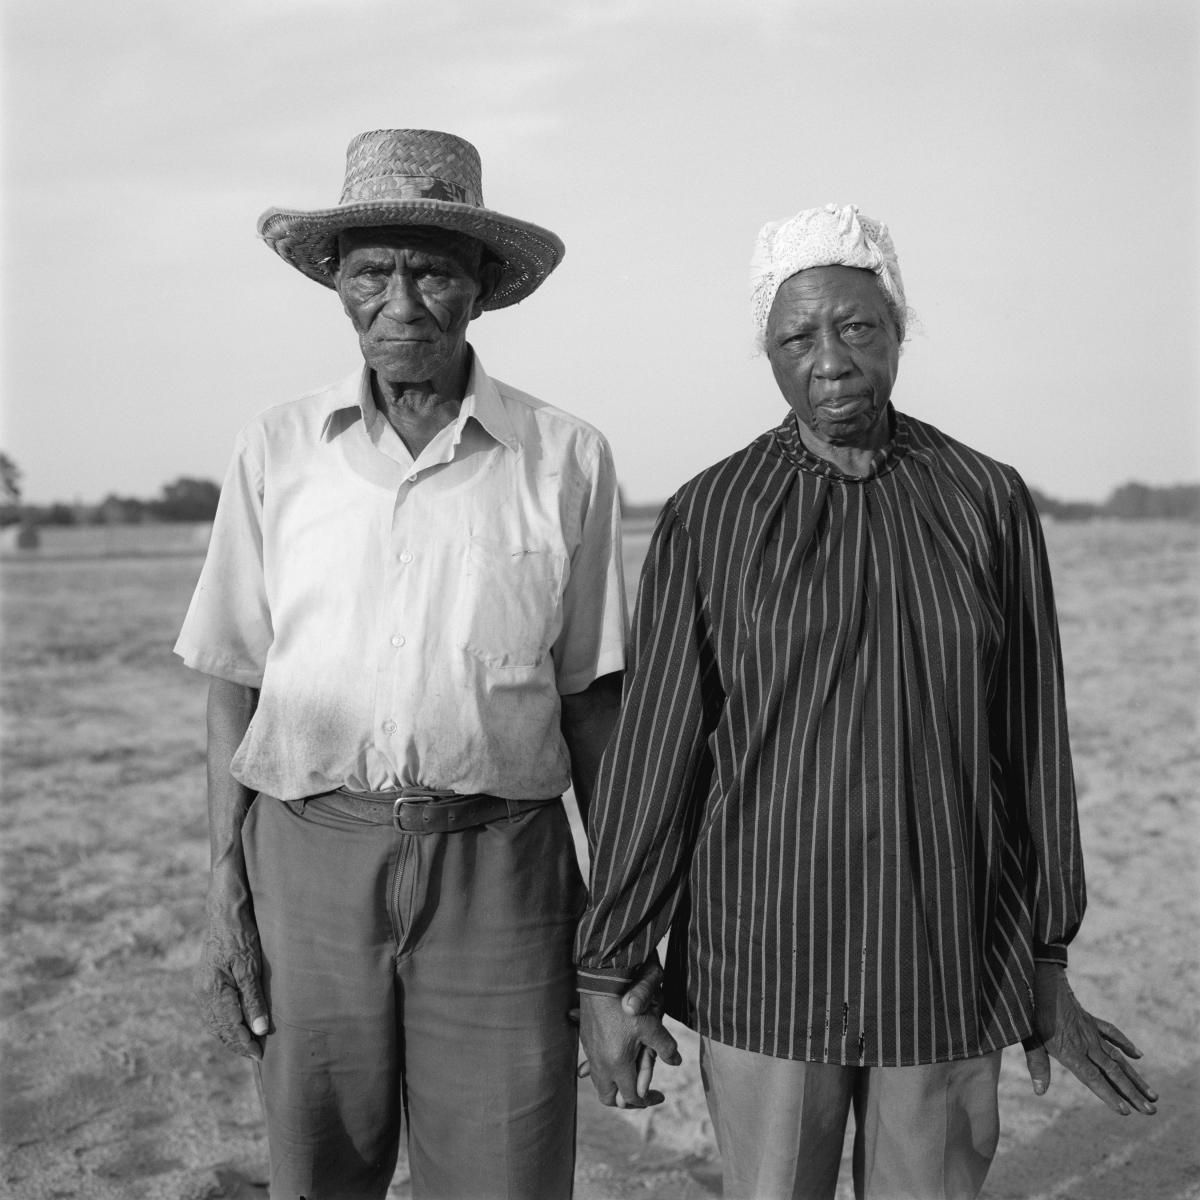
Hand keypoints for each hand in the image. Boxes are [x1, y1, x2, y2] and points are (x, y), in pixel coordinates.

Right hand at [194, 880, 269, 1060]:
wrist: (224, 911)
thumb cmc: (240, 935)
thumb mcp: (250, 966)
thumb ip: (253, 999)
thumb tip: (259, 1030)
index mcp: (213, 991)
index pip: (231, 1027)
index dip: (245, 1043)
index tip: (260, 1055)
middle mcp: (203, 992)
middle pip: (220, 1028)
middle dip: (237, 1043)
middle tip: (255, 1055)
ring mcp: (201, 987)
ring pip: (214, 1021)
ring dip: (230, 1035)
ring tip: (247, 1045)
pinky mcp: (205, 981)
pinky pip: (213, 1010)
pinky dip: (224, 1022)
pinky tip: (235, 1025)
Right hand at [573, 958, 666, 1095]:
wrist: (600, 981)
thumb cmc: (626, 1003)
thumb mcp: (651, 1025)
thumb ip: (665, 1046)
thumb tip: (676, 1061)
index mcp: (618, 1065)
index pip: (632, 1097)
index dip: (648, 1100)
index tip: (660, 1096)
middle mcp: (601, 1064)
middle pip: (609, 1097)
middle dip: (625, 1101)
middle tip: (642, 1095)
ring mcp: (590, 1053)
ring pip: (598, 1083)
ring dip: (614, 1086)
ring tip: (630, 1079)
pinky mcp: (585, 1040)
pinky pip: (592, 1066)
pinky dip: (603, 1071)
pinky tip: (611, 1062)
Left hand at [1022, 963, 1156, 1115]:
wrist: (1040, 976)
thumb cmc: (1030, 1008)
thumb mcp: (1028, 1036)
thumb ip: (1037, 1063)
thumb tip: (1039, 1091)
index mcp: (1069, 1049)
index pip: (1093, 1078)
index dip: (1108, 1095)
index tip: (1126, 1111)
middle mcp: (1085, 1043)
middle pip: (1112, 1072)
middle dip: (1132, 1093)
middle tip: (1152, 1111)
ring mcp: (1090, 1031)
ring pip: (1117, 1057)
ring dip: (1135, 1076)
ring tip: (1153, 1094)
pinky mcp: (1089, 1019)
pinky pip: (1111, 1032)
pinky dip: (1125, 1043)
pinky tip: (1137, 1055)